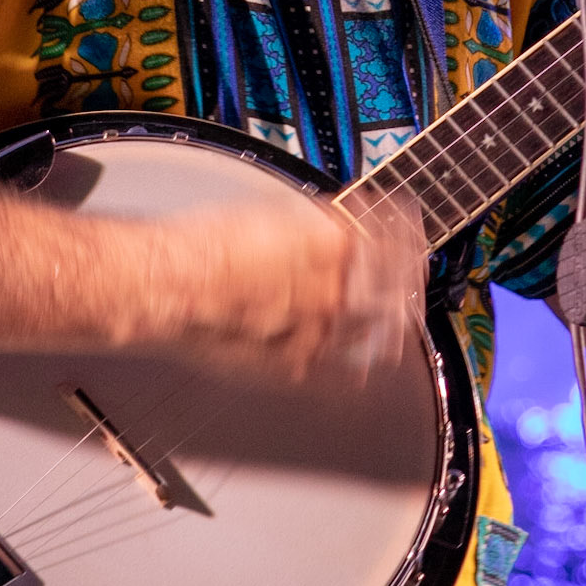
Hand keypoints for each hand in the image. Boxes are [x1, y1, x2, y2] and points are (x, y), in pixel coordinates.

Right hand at [158, 185, 426, 381]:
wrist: (171, 287)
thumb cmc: (207, 244)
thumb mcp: (272, 212)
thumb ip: (315, 224)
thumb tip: (333, 226)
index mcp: (336, 242)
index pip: (396, 237)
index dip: (410, 230)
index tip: (411, 226)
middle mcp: (338, 289)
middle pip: (398, 286)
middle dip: (410, 278)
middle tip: (415, 274)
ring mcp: (322, 332)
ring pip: (378, 331)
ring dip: (392, 322)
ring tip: (397, 321)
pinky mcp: (298, 367)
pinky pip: (343, 374)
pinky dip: (357, 368)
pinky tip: (362, 367)